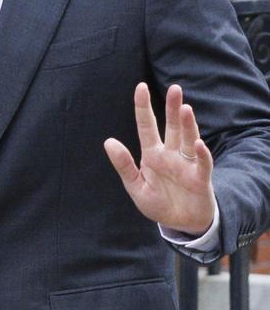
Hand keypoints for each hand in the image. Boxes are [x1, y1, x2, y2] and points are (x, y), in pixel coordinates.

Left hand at [104, 82, 215, 235]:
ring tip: (185, 108)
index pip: (147, 126)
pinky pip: (201, 163)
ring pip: (188, 140)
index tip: (140, 87)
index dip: (143, 108)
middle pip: (172, 127)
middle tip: (175, 88)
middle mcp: (171, 154)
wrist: (180, 223)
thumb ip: (124, 165)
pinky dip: (201, 154)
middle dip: (173, 108)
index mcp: (153, 155)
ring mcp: (187, 164)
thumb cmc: (158, 203)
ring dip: (187, 125)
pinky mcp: (200, 178)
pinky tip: (198, 144)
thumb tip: (108, 141)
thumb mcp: (136, 186)